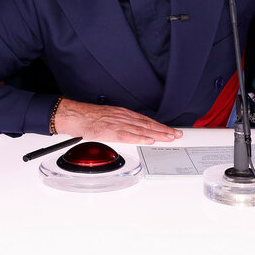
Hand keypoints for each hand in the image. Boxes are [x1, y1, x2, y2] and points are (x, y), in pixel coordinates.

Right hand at [53, 98, 182, 144]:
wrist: (76, 116)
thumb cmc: (89, 118)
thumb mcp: (109, 117)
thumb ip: (121, 124)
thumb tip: (130, 131)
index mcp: (123, 114)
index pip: (146, 121)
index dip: (159, 126)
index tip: (170, 130)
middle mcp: (123, 117)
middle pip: (147, 124)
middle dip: (163, 130)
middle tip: (177, 134)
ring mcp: (118, 124)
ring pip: (141, 129)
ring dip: (157, 134)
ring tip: (170, 137)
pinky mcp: (111, 131)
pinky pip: (128, 135)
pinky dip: (140, 138)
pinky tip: (150, 141)